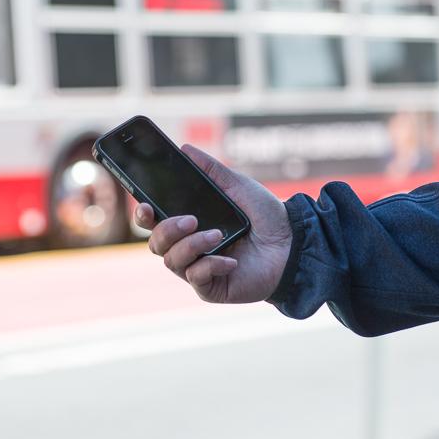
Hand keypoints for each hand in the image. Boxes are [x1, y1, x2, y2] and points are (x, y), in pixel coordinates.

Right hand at [136, 144, 291, 303]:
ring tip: (217, 235)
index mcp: (188, 224)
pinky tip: (230, 260)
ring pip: (172, 261)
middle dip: (167, 230)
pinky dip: (210, 266)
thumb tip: (186, 149)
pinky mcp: (211, 288)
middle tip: (191, 220)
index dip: (144, 215)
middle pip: (155, 243)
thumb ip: (212, 170)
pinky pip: (195, 278)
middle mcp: (188, 247)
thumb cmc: (265, 217)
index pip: (154, 222)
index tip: (146, 205)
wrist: (293, 244)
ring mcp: (197, 268)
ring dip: (191, 246)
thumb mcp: (238, 186)